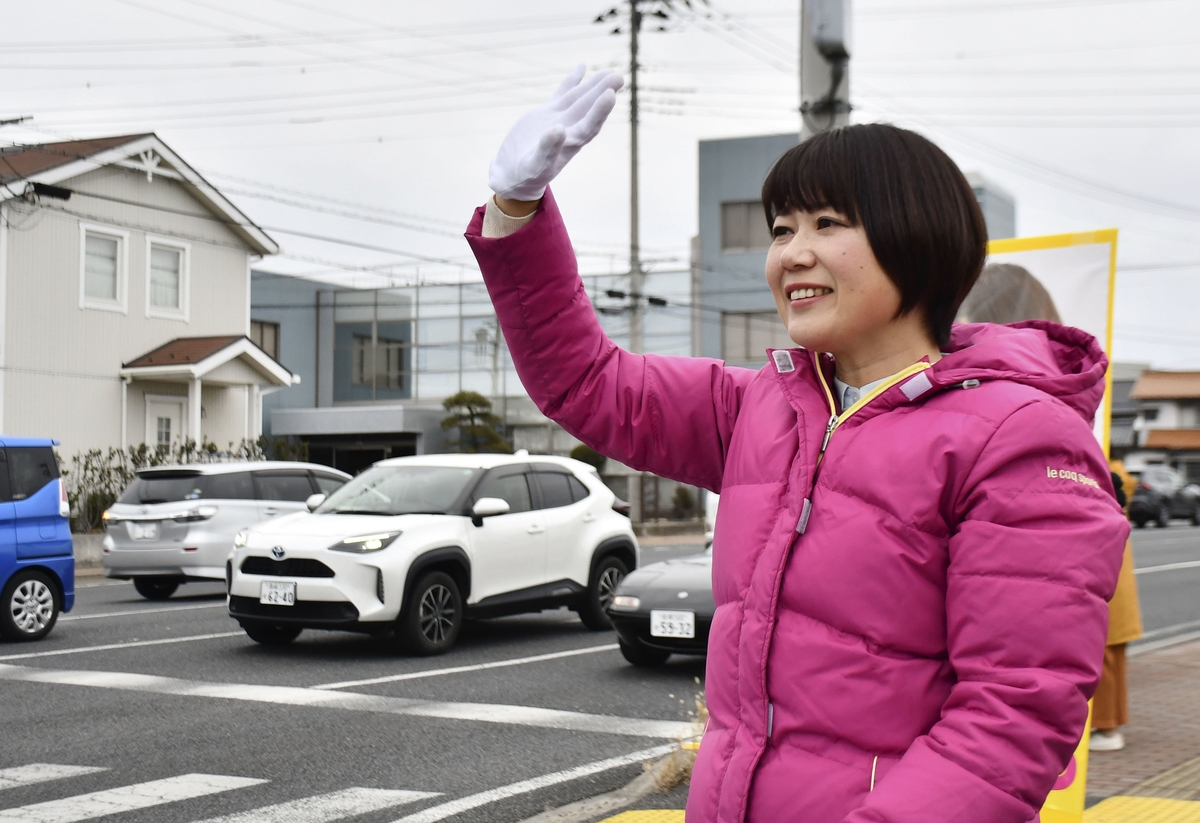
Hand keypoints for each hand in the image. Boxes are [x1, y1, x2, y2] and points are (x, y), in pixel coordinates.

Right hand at [488, 65, 623, 201]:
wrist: (513, 174)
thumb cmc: (526, 175)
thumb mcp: (536, 165)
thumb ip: (548, 148)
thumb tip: (559, 130)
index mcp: (570, 144)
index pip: (589, 125)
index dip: (600, 110)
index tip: (610, 94)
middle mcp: (569, 130)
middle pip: (588, 108)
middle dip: (602, 92)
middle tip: (618, 76)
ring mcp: (559, 119)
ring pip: (579, 98)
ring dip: (594, 85)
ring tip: (609, 71)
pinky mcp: (547, 113)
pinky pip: (562, 94)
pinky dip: (572, 81)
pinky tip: (582, 67)